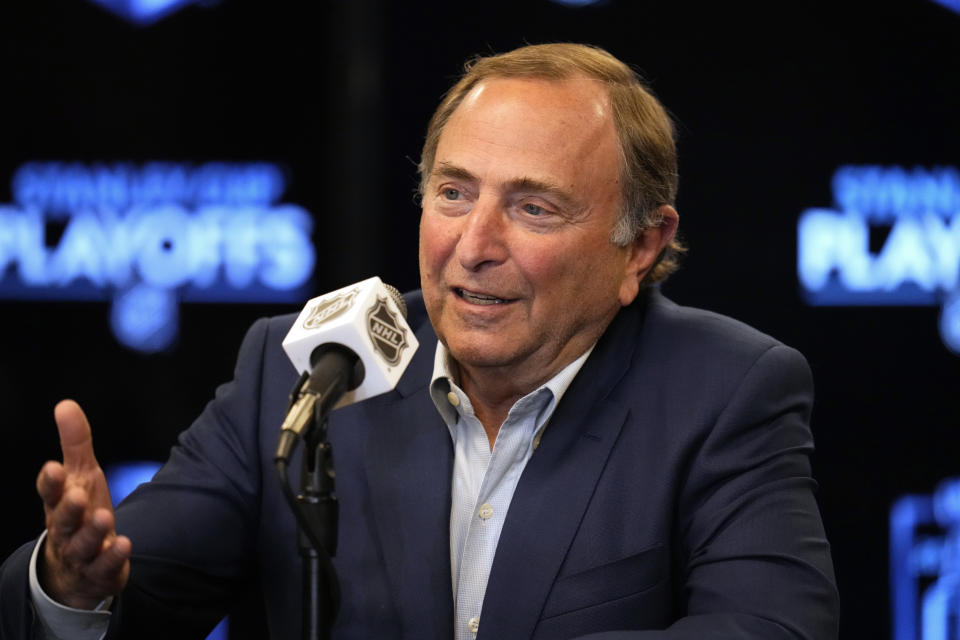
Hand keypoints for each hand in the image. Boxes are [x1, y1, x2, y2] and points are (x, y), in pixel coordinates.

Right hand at [35, 399, 130, 608]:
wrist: (80, 565)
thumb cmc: (80, 510)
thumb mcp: (80, 475)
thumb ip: (75, 443)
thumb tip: (66, 404)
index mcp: (59, 503)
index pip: (49, 492)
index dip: (50, 482)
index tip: (53, 467)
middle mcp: (66, 529)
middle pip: (61, 520)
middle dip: (68, 509)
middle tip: (78, 495)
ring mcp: (83, 552)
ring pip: (83, 545)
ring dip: (93, 531)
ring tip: (104, 517)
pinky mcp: (101, 571)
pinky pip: (104, 566)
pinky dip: (113, 557)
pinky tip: (124, 544)